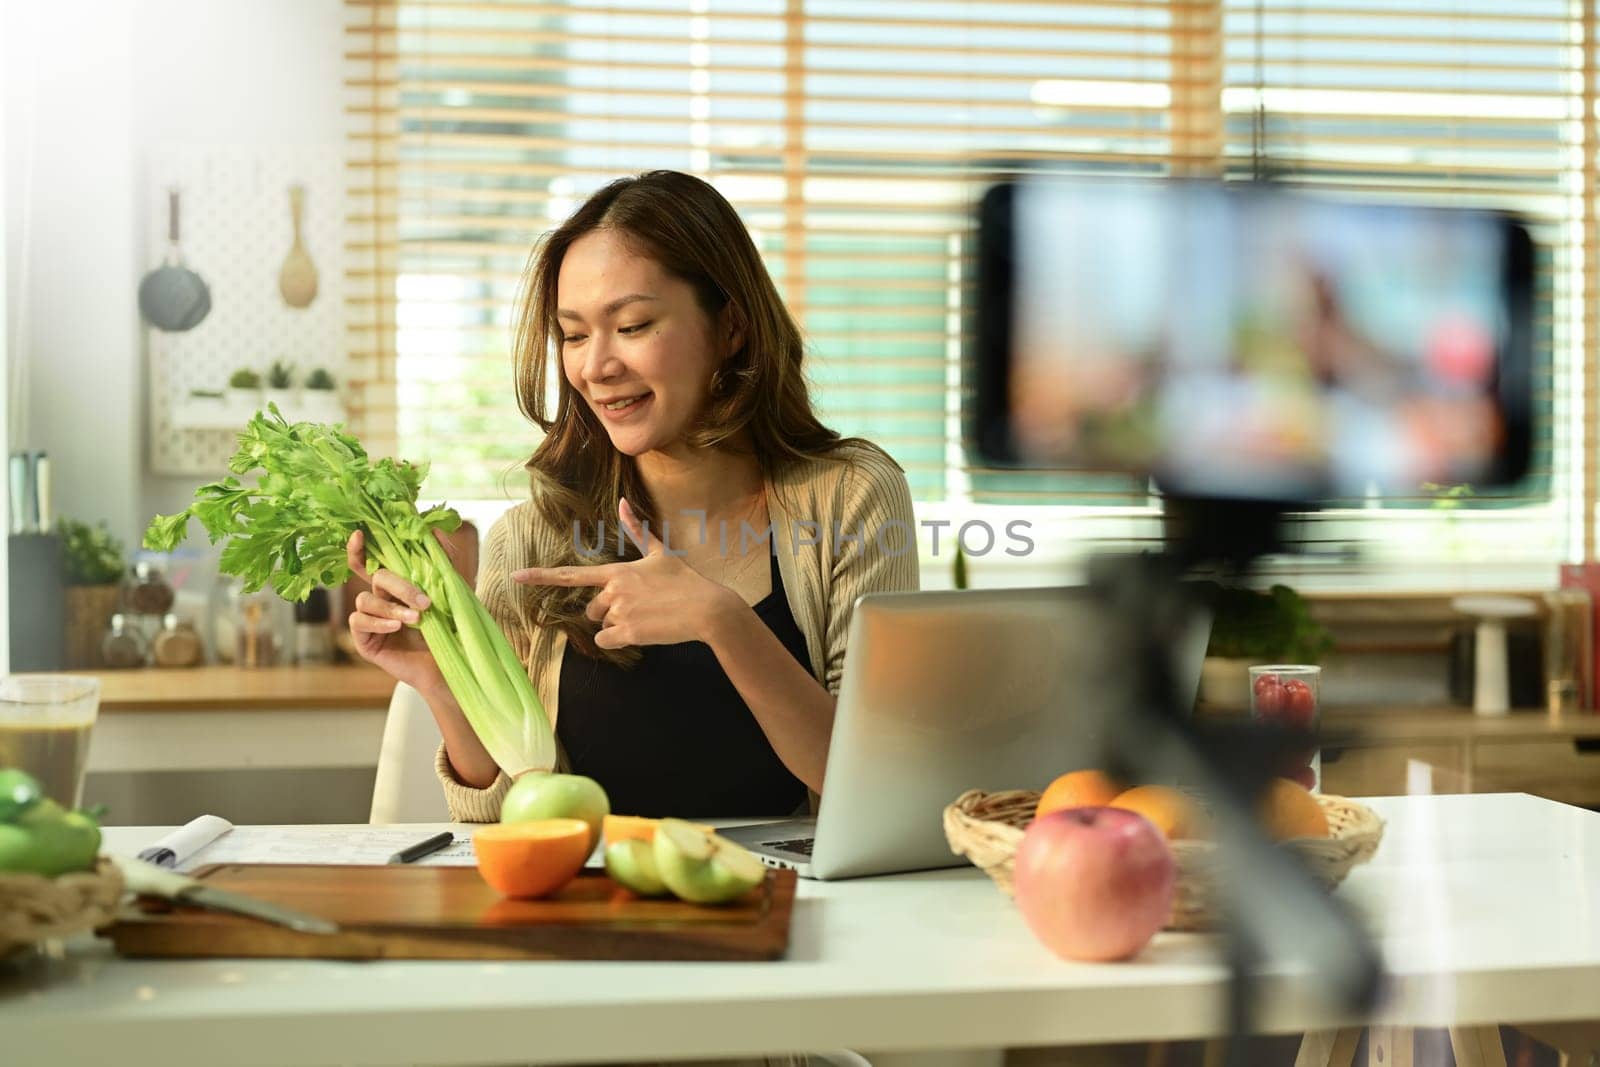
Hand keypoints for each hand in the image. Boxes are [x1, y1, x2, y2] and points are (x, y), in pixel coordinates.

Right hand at [345, 529, 444, 693]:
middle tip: (424, 601)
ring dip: (392, 608)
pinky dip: (377, 622)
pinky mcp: (365, 641)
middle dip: (399, 586)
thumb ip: (444, 561)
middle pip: (374, 577)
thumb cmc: (451, 628)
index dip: (361, 548)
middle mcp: (380, 599)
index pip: (372, 562)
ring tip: (417, 620)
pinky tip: (396, 628)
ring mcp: (370, 620)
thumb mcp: (452, 591)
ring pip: (365, 600)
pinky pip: (358, 622)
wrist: (453, 664)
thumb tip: (435, 530)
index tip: (360, 534)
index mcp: (396, 586)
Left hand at [512, 498, 741, 649]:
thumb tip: (623, 502)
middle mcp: (613, 590)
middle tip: (640, 607)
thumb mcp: (661, 553)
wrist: (707, 608)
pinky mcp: (628, 632)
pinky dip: (619, 640)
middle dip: (609, 612)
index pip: (571, 575)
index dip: (541, 577)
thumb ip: (638, 530)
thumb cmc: (684, 580)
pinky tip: (642, 631)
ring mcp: (620, 612)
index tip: (515, 577)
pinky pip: (607, 641)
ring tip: (647, 617)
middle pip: (592, 609)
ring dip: (618, 626)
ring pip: (601, 626)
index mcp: (617, 571)